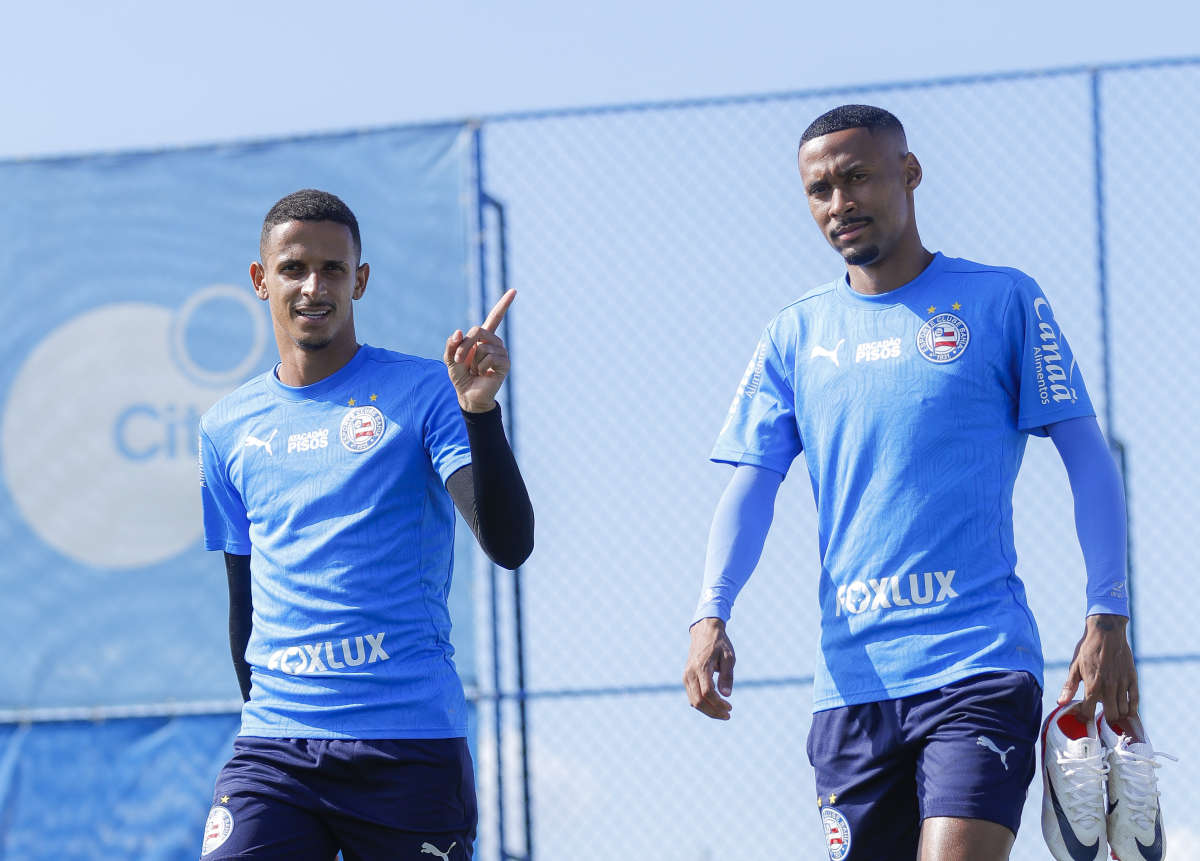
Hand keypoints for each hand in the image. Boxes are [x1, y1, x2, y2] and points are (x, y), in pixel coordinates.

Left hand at [445, 289, 515, 412]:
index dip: (504, 304)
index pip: (496, 317)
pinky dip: (481, 366)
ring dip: (472, 360)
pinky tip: (483, 374)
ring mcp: (501, 352)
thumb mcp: (449, 358)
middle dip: (464, 346)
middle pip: (479, 330)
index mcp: (483, 338)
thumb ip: (451, 344)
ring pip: (483, 346)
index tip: (514, 290)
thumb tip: (460, 332)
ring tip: (475, 370)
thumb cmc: (460, 375)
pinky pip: (490, 357)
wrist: (467, 394)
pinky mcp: (505, 364)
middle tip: (458, 360)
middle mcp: (494, 342)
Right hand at [683, 617, 735, 719]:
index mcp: (701, 667)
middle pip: (698, 701)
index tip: (730, 707)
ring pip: (693, 701)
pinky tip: (714, 706)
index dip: (718, 704)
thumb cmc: (719, 644)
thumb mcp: (728, 657)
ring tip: (723, 713)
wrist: (704, 632)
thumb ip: (727, 676)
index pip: (707, 693)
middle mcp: (690, 673)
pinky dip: (702, 705)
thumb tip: (726, 695)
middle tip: (727, 715)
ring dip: (708, 711)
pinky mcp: (686, 678)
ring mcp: (686, 676)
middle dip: (713, 711)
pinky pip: (692, 696)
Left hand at [1058, 614, 1138, 720]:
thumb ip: (1069, 687)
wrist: (1106, 632)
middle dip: (1104, 720)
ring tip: (1111, 710)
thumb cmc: (1087, 649)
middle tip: (1100, 714)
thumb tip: (1060, 703)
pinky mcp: (1132, 678)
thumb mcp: (1074, 667)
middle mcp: (1109, 687)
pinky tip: (1125, 708)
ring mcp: (1122, 683)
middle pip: (1111, 716)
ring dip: (1117, 714)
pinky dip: (1131, 708)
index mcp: (1092, 685)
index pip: (1089, 712)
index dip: (1085, 717)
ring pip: (1124, 711)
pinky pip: (1135, 700)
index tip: (1083, 716)